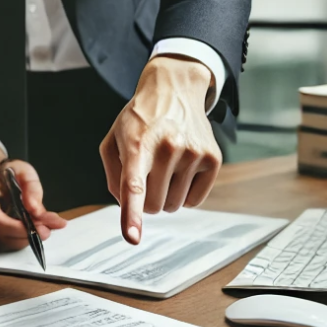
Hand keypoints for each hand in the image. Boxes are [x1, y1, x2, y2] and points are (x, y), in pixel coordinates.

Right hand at [0, 144, 66, 248]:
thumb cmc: (7, 172)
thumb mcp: (24, 171)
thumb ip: (32, 188)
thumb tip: (35, 209)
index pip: (1, 223)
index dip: (23, 229)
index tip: (44, 227)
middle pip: (5, 236)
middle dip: (30, 234)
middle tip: (50, 226)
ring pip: (8, 243)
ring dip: (28, 237)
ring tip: (44, 225)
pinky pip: (6, 242)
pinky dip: (21, 238)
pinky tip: (32, 228)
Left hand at [100, 56, 220, 243]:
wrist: (174, 90)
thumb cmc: (140, 119)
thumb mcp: (114, 138)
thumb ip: (113, 175)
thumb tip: (127, 206)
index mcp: (138, 144)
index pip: (134, 185)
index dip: (132, 214)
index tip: (132, 236)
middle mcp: (168, 147)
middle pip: (154, 205)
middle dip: (147, 200)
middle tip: (148, 173)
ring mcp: (193, 152)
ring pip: (174, 206)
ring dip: (166, 196)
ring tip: (164, 166)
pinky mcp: (213, 158)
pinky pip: (195, 201)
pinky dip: (185, 194)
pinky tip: (181, 169)